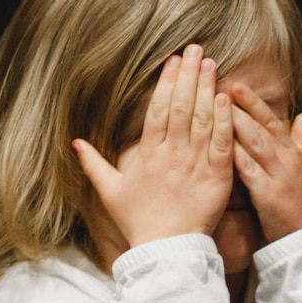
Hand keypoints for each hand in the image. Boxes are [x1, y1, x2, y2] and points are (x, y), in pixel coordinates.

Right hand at [73, 45, 233, 246]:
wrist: (166, 252)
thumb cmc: (138, 222)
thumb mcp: (110, 192)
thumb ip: (94, 164)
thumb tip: (75, 142)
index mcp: (147, 155)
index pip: (158, 110)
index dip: (166, 83)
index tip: (173, 61)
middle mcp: (171, 155)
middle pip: (181, 107)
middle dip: (189, 76)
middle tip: (196, 50)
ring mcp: (195, 165)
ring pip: (202, 120)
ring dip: (208, 89)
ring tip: (212, 64)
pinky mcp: (216, 178)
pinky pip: (221, 144)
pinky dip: (224, 120)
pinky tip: (226, 98)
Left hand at [230, 82, 301, 242]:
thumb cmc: (301, 203)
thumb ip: (301, 141)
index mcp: (290, 151)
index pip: (270, 119)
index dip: (253, 101)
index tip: (235, 84)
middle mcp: (285, 158)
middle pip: (260, 125)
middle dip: (240, 105)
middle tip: (219, 86)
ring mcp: (278, 174)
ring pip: (255, 142)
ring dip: (236, 123)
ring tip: (216, 106)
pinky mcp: (268, 193)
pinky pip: (249, 170)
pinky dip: (235, 156)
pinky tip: (219, 144)